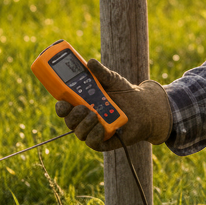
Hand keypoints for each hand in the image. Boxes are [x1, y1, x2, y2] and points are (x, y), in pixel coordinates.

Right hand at [55, 59, 171, 152]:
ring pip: (79, 132)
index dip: (61, 107)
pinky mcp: (104, 141)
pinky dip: (94, 135)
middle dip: (72, 115)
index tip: (63, 103)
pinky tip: (100, 127)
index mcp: (83, 103)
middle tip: (83, 108)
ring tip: (94, 115)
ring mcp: (94, 130)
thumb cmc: (125, 93)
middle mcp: (86, 118)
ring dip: (84, 125)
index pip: (65, 108)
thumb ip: (101, 72)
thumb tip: (90, 62)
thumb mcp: (113, 80)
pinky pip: (92, 142)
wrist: (144, 107)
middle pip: (69, 121)